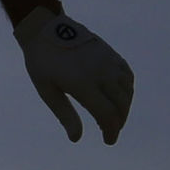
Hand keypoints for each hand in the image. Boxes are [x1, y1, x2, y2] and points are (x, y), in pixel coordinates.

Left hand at [14, 7, 133, 143]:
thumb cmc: (42, 62)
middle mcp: (100, 72)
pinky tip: (120, 96)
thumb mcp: (47, 91)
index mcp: (83, 84)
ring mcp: (107, 61)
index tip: (108, 141)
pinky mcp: (110, 53)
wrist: (45, 28)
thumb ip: (65, 115)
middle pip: (121, 105)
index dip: (111, 131)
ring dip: (124, 107)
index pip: (108, 115)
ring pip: (127, 91)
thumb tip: (76, 139)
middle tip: (110, 131)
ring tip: (114, 116)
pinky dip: (127, 89)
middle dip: (118, 122)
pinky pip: (127, 74)